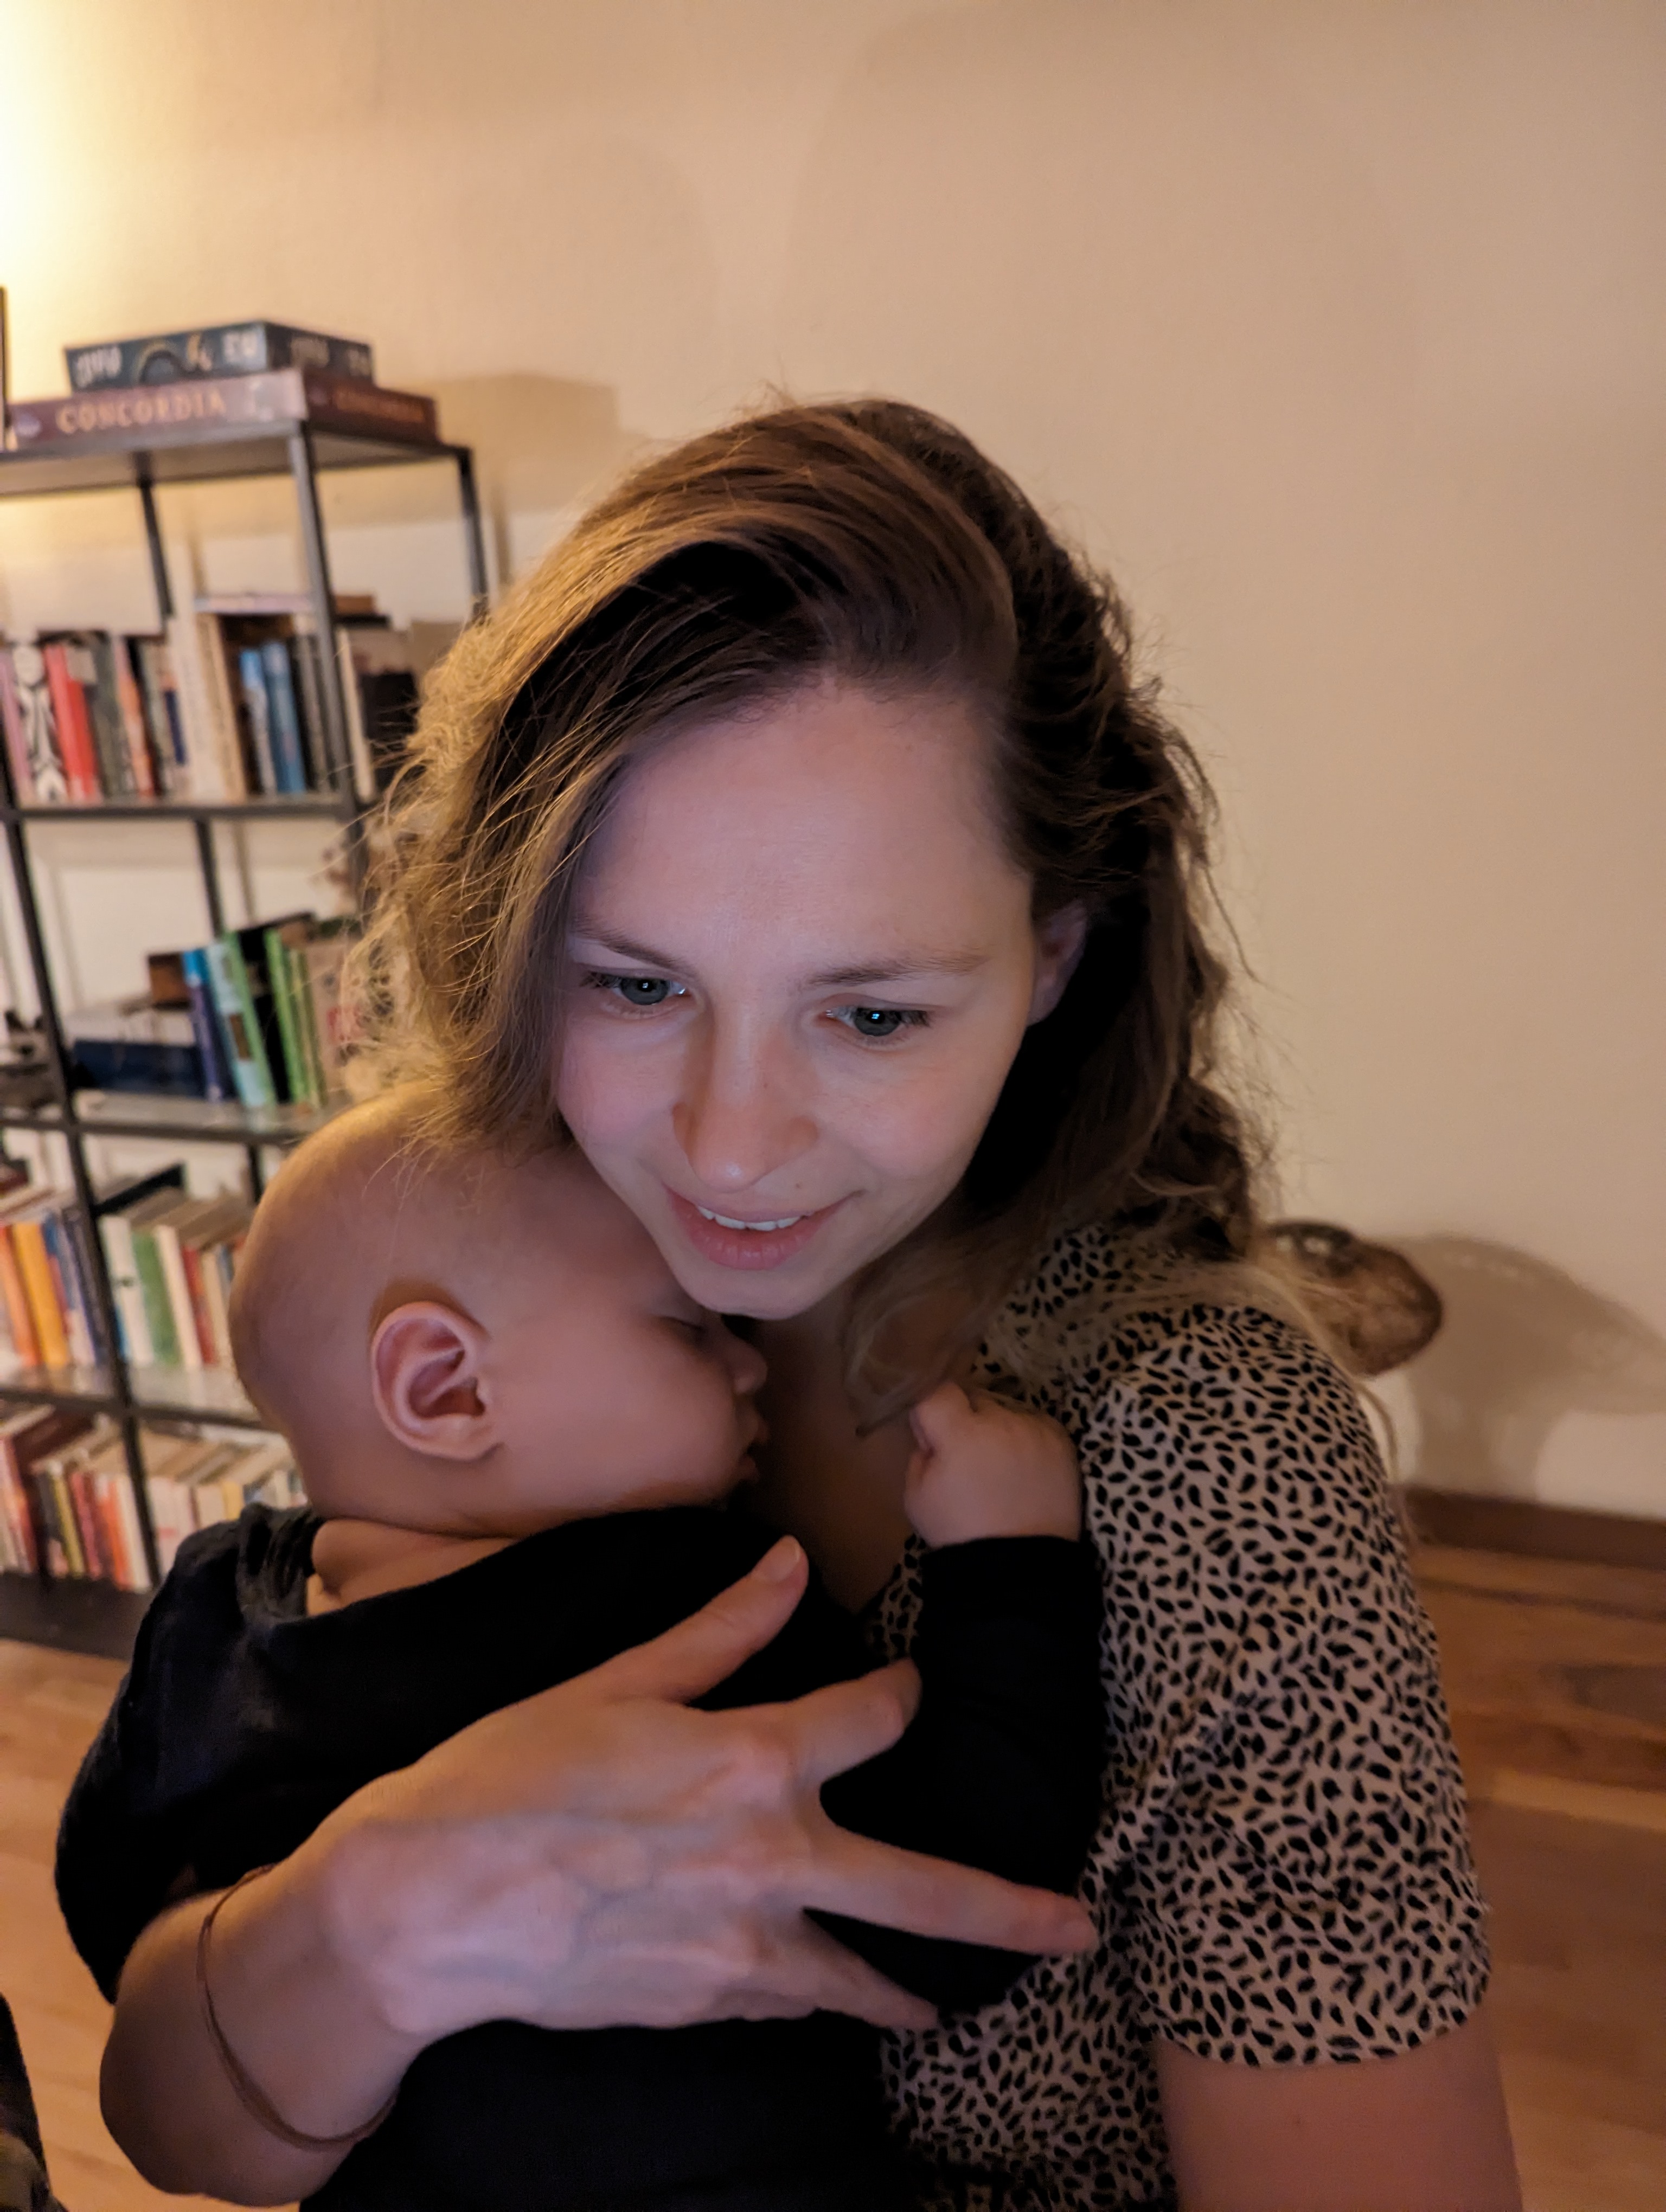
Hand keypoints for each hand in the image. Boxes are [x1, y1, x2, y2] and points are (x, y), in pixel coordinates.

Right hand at [314, 1534, 1092, 2039]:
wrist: (426, 1908)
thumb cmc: (509, 1775)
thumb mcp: (617, 1682)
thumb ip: (720, 1630)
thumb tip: (791, 1562)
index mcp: (750, 1760)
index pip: (872, 1719)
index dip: (899, 1696)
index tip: (907, 1689)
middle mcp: (767, 1858)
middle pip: (922, 1888)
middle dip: (1009, 1910)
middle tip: (1082, 1929)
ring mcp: (740, 1944)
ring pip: (860, 1975)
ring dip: (911, 1985)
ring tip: (954, 2000)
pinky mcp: (704, 2000)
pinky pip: (784, 1999)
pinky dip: (811, 1994)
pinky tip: (825, 1994)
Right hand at [904, 1382, 1080, 1545]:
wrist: (1019, 1566)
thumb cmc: (960, 1533)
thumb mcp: (916, 1497)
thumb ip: (919, 1455)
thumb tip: (932, 1436)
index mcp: (961, 1433)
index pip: (939, 1391)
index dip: (931, 1410)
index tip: (932, 1433)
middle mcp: (1001, 1422)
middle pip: (975, 1400)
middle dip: (966, 1421)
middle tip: (967, 1457)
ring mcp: (1035, 1430)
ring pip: (1008, 1412)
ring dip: (999, 1430)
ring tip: (1001, 1468)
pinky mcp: (1062, 1443)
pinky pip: (1037, 1425)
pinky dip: (1027, 1438)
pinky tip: (1024, 1469)